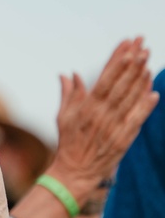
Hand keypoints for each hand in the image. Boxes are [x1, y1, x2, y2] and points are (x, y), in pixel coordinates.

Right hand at [47, 37, 157, 198]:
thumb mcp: (63, 116)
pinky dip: (145, 106)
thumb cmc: (69, 143)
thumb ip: (69, 94)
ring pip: (130, 98)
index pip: (104, 78)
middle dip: (131, 63)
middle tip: (142, 46)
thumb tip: (68, 74)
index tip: (126, 44)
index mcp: (86, 107)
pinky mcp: (124, 138)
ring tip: (148, 60)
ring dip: (140, 78)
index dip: (116, 60)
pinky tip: (153, 92)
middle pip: (119, 84)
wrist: (75, 172)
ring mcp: (113, 126)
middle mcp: (101, 114)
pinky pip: (137, 118)